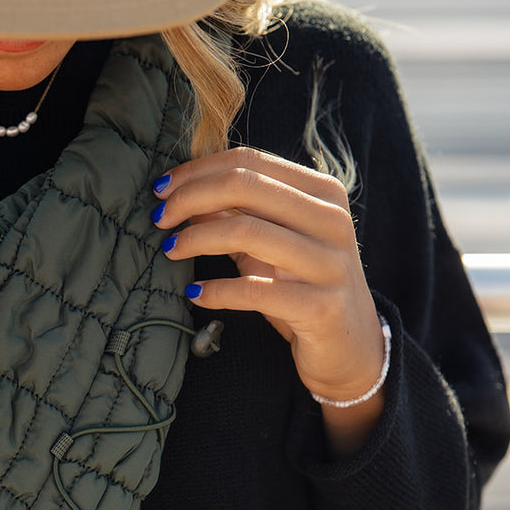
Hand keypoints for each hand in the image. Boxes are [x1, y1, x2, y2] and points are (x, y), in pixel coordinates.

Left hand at [153, 148, 385, 450]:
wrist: (351, 348)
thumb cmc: (303, 287)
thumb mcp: (274, 243)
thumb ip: (238, 215)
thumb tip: (181, 195)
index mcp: (323, 192)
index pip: (250, 161)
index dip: (198, 171)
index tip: (162, 189)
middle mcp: (332, 220)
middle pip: (245, 186)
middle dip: (190, 197)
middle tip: (159, 217)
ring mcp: (330, 263)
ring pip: (245, 230)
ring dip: (196, 238)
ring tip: (170, 250)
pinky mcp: (321, 307)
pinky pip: (253, 291)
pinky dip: (215, 290)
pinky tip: (194, 293)